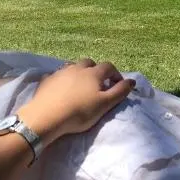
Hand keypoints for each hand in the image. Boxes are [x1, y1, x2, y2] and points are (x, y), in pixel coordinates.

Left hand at [18, 59, 133, 143]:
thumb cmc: (80, 112)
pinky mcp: (47, 79)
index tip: (117, 85)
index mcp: (93, 73)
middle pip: (90, 63)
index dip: (115, 74)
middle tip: (98, 84)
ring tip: (80, 85)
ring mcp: (60, 72)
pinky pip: (57, 74)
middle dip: (96, 70)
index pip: (109, 67)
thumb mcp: (104, 104)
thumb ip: (120, 92)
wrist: (47, 116)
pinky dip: (63, 78)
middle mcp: (77, 67)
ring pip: (73, 66)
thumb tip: (132, 81)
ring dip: (79, 72)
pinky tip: (62, 88)